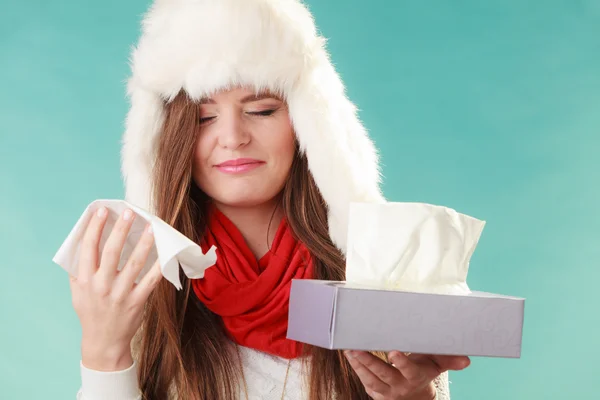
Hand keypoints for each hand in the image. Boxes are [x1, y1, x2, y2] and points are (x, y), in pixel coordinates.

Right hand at [69, 206, 162, 370]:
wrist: (103, 341)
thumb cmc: (91, 311)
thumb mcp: (77, 291)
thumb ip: (79, 268)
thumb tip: (85, 238)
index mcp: (84, 280)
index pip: (88, 248)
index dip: (95, 227)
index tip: (102, 211)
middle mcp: (101, 285)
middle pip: (111, 252)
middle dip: (120, 230)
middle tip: (129, 213)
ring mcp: (120, 294)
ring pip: (134, 263)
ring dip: (143, 244)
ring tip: (151, 227)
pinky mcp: (137, 301)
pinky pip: (151, 280)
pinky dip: (159, 265)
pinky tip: (165, 253)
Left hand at [345, 350, 470, 398]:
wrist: (414, 396)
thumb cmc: (424, 371)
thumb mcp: (437, 365)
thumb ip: (449, 360)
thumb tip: (467, 360)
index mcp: (415, 377)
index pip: (408, 370)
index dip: (401, 362)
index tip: (393, 351)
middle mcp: (399, 385)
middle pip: (384, 375)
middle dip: (370, 362)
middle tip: (358, 349)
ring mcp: (385, 390)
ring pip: (370, 379)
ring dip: (358, 365)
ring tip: (349, 350)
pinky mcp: (374, 390)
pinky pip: (363, 380)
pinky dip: (355, 368)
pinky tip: (348, 354)